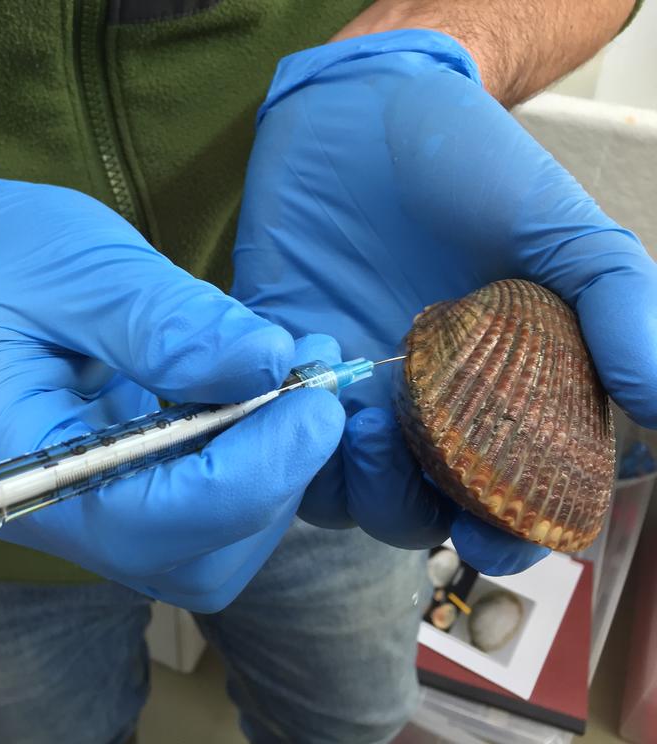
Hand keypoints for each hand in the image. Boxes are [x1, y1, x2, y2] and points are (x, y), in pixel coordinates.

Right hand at [0, 161, 344, 610]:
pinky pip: (207, 518)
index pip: (138, 519)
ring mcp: (89, 514)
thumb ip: (170, 323)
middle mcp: (47, 511)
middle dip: (266, 486)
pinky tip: (272, 396)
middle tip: (311, 393)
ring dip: (271, 479)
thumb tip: (272, 364)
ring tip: (298, 382)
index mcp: (7, 453)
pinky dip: (255, 467)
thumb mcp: (85, 268)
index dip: (242, 477)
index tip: (311, 408)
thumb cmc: (17, 254)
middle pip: (187, 559)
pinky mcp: (127, 498)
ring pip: (209, 552)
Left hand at [231, 30, 656, 573]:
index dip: (499, 537)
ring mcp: (339, 386)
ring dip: (343, 473)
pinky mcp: (272, 357)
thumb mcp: (563, 235)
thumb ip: (614, 311)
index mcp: (488, 399)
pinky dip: (280, 416)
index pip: (493, 501)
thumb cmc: (476, 170)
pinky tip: (310, 363)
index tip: (492, 537)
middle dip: (408, 510)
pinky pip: (263, 419)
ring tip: (359, 418)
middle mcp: (411, 408)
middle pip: (405, 509)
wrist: (371, 108)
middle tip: (410, 463)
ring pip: (329, 484)